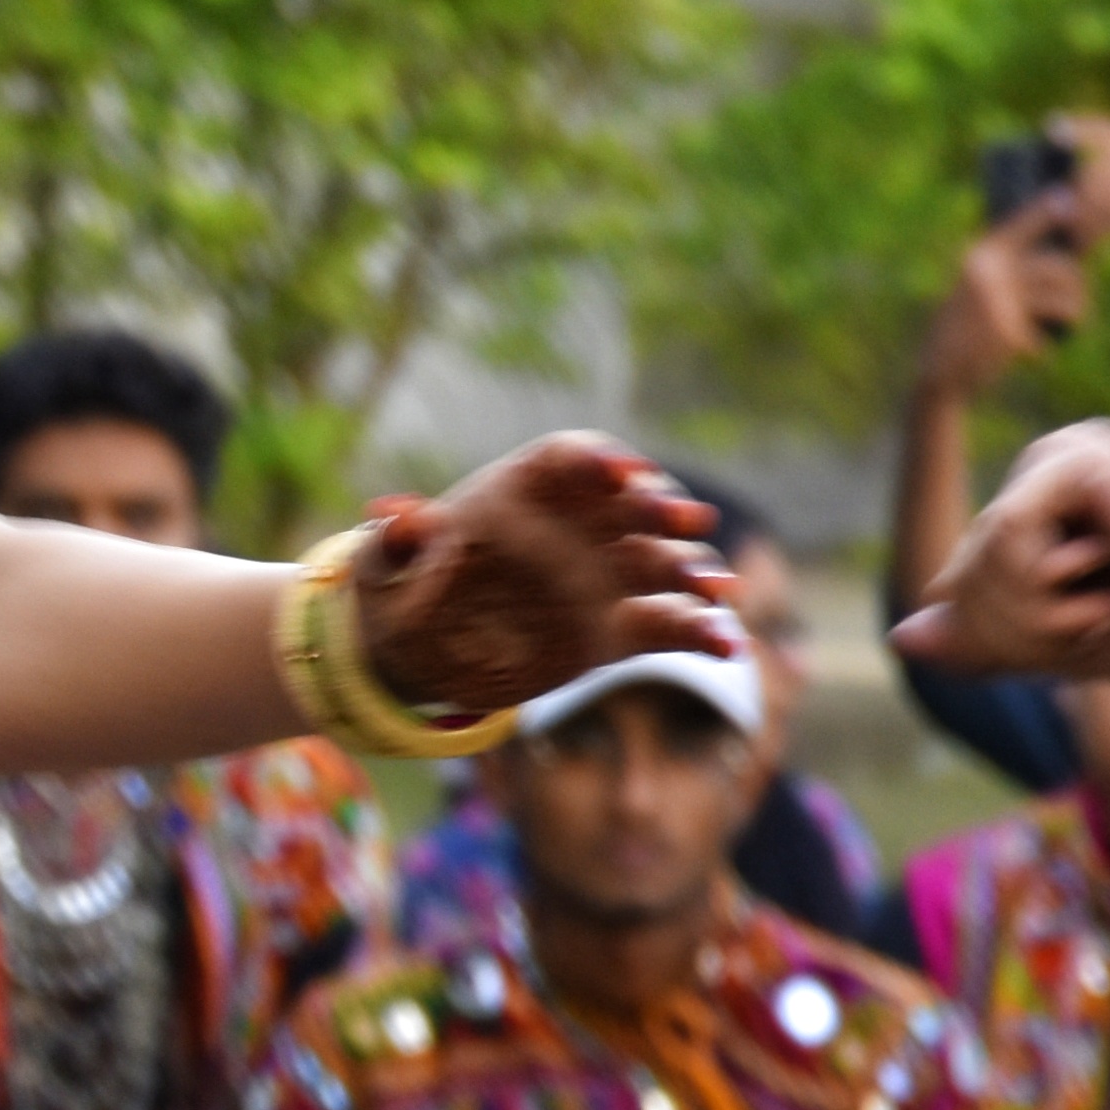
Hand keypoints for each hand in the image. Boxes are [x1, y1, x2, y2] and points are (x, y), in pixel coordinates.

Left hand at [354, 436, 735, 722]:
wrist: (415, 649)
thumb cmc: (398, 590)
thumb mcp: (384, 567)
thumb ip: (394, 541)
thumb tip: (395, 518)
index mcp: (519, 493)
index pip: (568, 460)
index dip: (597, 460)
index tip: (619, 471)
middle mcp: (571, 528)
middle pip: (629, 504)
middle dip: (661, 507)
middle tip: (686, 520)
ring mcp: (598, 578)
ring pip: (659, 563)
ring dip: (692, 572)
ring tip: (716, 591)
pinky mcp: (613, 631)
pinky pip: (665, 626)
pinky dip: (697, 633)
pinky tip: (725, 646)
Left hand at [894, 420, 1109, 681]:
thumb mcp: (1057, 645)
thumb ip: (982, 639)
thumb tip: (898, 635)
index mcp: (1047, 497)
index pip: (960, 579)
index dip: (1007, 634)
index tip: (1090, 631)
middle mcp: (1049, 462)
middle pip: (960, 570)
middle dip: (1016, 625)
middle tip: (1102, 618)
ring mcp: (1061, 454)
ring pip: (979, 560)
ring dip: (1035, 612)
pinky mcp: (1076, 459)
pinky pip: (1003, 538)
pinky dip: (1045, 585)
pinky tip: (1108, 582)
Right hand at [920, 203, 1082, 393]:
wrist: (939, 371)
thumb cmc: (964, 329)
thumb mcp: (975, 289)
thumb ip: (1002, 269)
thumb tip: (1050, 253)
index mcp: (980, 257)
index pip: (1021, 224)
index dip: (1046, 210)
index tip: (1066, 198)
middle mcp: (989, 272)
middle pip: (1056, 265)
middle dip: (1077, 283)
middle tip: (1080, 302)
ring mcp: (999, 301)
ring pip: (1061, 296)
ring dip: (1076, 311)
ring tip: (1074, 324)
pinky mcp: (1008, 331)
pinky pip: (1047, 331)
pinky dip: (1048, 344)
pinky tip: (1041, 352)